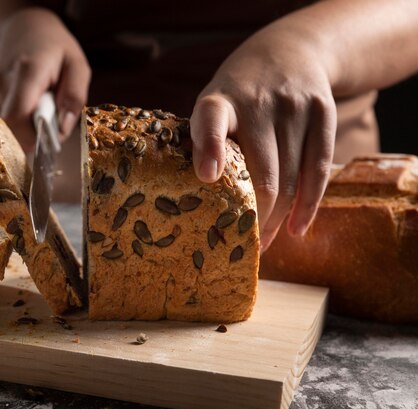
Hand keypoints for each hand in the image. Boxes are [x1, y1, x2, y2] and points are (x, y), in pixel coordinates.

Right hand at [0, 7, 90, 150]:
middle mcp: (2, 80)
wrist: (22, 27)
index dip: (31, 138)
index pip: (17, 116)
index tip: (50, 142)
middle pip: (11, 128)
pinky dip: (20, 120)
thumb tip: (62, 129)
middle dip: (34, 136)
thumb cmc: (53, 46)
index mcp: (27, 70)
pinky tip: (28, 102)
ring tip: (40, 105)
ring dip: (28, 126)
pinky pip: (5, 122)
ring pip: (9, 127)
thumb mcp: (77, 65)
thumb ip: (75, 96)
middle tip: (51, 122)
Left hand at [190, 27, 336, 250]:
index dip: (210, 148)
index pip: (211, 119)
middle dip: (254, 218)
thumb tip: (196, 200)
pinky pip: (319, 169)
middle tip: (244, 245)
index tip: (209, 178)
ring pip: (291, 179)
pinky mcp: (323, 111)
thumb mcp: (212, 104)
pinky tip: (296, 228)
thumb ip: (205, 142)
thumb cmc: (238, 94)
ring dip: (278, 219)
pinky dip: (308, 205)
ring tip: (266, 242)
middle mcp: (258, 102)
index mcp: (220, 101)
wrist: (287, 51)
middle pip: (262, 174)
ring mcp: (294, 106)